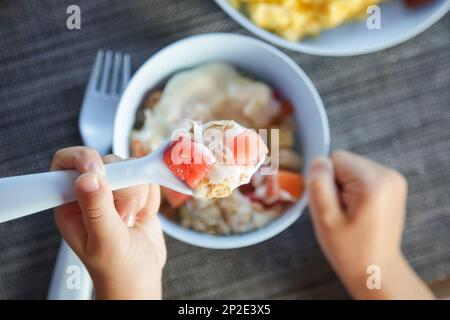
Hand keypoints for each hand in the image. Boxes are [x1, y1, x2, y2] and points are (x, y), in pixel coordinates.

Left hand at [51, 147, 165, 299]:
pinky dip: (151, 198)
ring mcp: (115, 192)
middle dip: (122, 188)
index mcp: (70, 205)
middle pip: (107, 162)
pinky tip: (142, 217)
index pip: (66, 164)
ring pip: (131, 168)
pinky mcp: (136, 192)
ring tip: (131, 220)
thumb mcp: (105, 242)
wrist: (144, 276)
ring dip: (139, 195)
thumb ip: (97, 209)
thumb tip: (87, 178)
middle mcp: (91, 194)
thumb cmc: (119, 269)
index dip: (83, 159)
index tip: (101, 170)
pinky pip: (147, 179)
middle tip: (122, 216)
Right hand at [306, 150, 433, 299]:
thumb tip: (318, 160)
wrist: (375, 268)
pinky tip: (359, 210)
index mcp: (373, 182)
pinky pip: (362, 175)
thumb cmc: (349, 249)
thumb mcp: (325, 218)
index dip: (326, 181)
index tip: (333, 204)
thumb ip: (318, 184)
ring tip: (351, 212)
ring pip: (352, 167)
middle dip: (337, 183)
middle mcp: (388, 175)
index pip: (335, 159)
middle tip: (341, 211)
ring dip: (346, 187)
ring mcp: (394, 179)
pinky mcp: (393, 184)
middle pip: (345, 162)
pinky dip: (356, 189)